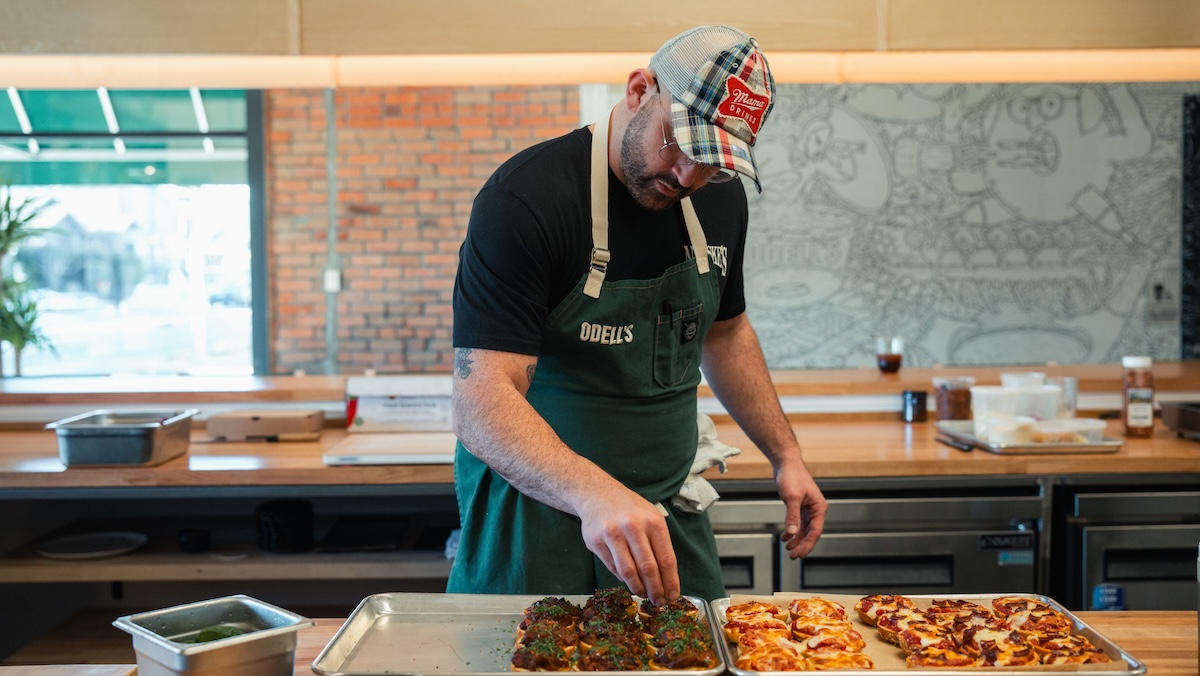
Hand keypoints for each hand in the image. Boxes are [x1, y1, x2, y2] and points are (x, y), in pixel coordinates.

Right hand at [576, 487, 679, 604]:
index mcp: (653, 522)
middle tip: (658, 602)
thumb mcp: (650, 517)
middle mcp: (633, 527)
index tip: (673, 595)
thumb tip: (665, 578)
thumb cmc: (629, 508)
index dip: (670, 581)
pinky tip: (628, 580)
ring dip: (638, 588)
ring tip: (643, 595)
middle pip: (648, 568)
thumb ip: (658, 544)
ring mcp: (612, 534)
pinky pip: (612, 567)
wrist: (596, 493)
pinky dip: (622, 578)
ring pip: (628, 571)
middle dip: (655, 590)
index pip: (666, 559)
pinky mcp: (596, 542)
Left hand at [775, 460, 826, 558]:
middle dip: (802, 544)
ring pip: (803, 529)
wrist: (785, 464)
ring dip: (796, 539)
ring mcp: (807, 508)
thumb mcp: (791, 498)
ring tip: (788, 548)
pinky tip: (785, 537)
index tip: (800, 554)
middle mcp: (815, 509)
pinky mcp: (799, 506)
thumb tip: (792, 532)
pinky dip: (792, 530)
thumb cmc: (792, 476)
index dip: (808, 544)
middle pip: (810, 532)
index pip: (815, 531)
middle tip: (793, 555)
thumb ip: (792, 516)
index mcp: (819, 507)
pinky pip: (797, 522)